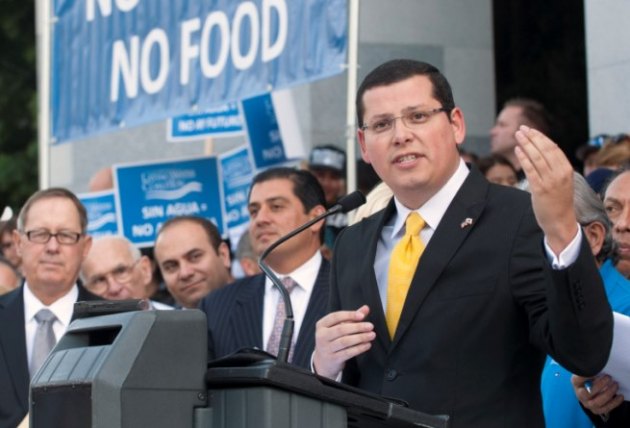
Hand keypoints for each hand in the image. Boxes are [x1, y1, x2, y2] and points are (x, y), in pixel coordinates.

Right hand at [313, 305, 374, 378]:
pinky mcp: (333, 359)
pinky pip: (348, 352)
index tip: (362, 316)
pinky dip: (359, 348)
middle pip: (341, 329)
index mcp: (321, 325)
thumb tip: (366, 308)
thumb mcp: (338, 327)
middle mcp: (321, 336)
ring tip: (371, 335)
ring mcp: (326, 348)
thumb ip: (352, 318)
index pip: (335, 317)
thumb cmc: (333, 340)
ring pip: (345, 341)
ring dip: (360, 338)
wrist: (323, 361)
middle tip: (370, 326)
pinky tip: (367, 345)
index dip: (349, 315)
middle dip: (357, 327)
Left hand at [515, 125, 577, 254]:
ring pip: (536, 157)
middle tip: (521, 129)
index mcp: (567, 169)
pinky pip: (530, 170)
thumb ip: (554, 167)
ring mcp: (550, 181)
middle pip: (544, 149)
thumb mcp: (562, 180)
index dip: (541, 137)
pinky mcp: (540, 189)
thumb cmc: (559, 201)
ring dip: (526, 144)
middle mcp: (560, 173)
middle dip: (532, 137)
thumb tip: (544, 150)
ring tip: (518, 135)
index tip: (531, 130)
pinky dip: (523, 158)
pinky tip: (518, 150)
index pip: (553, 148)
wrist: (560, 221)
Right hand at [572, 374, 624, 414]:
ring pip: (597, 403)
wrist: (589, 393)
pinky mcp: (596, 410)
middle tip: (609, 377)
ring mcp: (588, 404)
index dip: (585, 376)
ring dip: (608, 394)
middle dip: (600, 385)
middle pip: (587, 393)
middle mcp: (580, 396)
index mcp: (576, 384)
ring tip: (615, 385)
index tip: (594, 370)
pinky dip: (614, 402)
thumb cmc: (589, 380)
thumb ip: (590, 370)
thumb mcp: (586, 373)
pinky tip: (620, 396)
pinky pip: (605, 408)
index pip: (576, 380)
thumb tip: (597, 367)